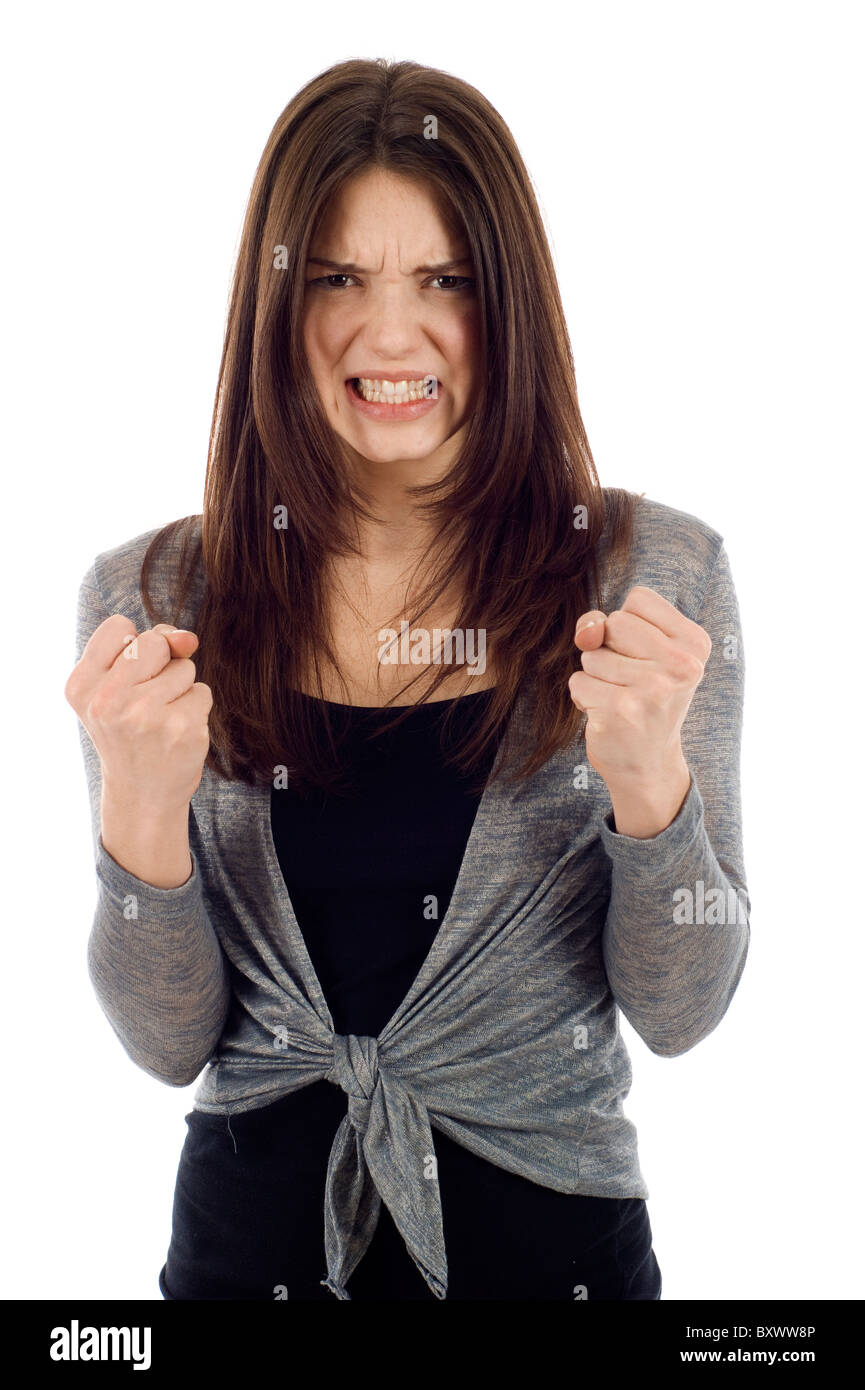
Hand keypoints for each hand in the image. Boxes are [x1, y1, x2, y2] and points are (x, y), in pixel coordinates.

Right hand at [65, 618, 211, 811]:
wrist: (142, 795)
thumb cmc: (130, 732)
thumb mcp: (119, 688)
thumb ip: (149, 648)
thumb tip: (188, 638)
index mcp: (81, 685)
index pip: (118, 626)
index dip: (133, 647)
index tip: (126, 679)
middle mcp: (107, 700)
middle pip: (156, 641)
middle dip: (161, 664)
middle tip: (146, 702)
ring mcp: (146, 715)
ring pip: (184, 667)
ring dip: (180, 689)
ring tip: (160, 720)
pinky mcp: (182, 729)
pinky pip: (202, 692)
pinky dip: (195, 709)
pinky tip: (176, 733)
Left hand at [569, 586, 710, 829]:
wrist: (649, 765)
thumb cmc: (643, 699)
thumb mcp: (640, 652)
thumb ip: (608, 625)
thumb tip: (586, 633)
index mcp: (695, 642)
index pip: (639, 598)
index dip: (629, 625)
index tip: (646, 657)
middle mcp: (681, 664)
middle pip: (614, 622)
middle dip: (609, 649)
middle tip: (630, 681)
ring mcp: (652, 688)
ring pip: (592, 654)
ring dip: (596, 677)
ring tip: (620, 699)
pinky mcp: (621, 709)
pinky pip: (579, 682)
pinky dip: (584, 698)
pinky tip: (607, 715)